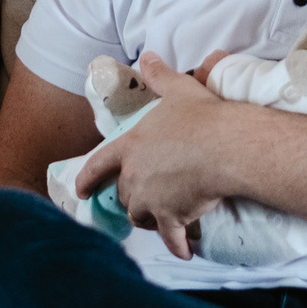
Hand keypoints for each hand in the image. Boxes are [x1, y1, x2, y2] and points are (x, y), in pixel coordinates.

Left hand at [74, 52, 225, 261]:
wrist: (224, 146)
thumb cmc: (201, 116)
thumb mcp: (178, 90)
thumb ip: (159, 76)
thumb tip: (148, 56)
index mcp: (131, 146)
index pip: (99, 164)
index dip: (88, 178)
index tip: (81, 190)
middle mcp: (134, 176)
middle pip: (124, 194)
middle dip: (133, 197)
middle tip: (147, 198)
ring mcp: (151, 199)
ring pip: (141, 216)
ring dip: (150, 218)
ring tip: (164, 218)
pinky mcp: (172, 217)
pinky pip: (171, 237)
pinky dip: (178, 245)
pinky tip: (185, 251)